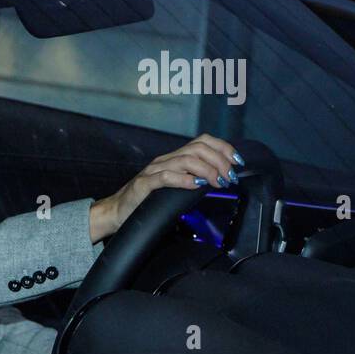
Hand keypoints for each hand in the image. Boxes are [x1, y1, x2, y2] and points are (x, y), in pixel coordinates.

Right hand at [89, 133, 242, 241]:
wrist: (117, 212)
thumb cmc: (147, 202)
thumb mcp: (174, 188)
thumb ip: (193, 180)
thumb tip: (221, 181)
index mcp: (174, 158)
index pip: (203, 141)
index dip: (223, 148)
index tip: (237, 163)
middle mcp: (164, 160)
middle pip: (198, 148)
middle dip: (220, 161)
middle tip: (229, 178)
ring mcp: (153, 171)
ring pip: (185, 159)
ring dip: (207, 170)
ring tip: (217, 182)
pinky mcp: (143, 185)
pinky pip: (165, 177)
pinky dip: (184, 179)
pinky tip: (195, 185)